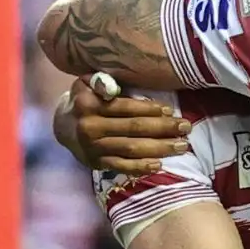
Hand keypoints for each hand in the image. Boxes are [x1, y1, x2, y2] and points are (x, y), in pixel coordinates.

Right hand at [61, 74, 189, 173]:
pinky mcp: (96, 163)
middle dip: (163, 128)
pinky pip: (122, 167)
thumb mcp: (87, 83)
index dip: (150, 109)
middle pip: (133, 129)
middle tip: (185, 127)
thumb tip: (112, 88)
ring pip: (131, 149)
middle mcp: (89, 127)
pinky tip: (159, 164)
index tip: (170, 109)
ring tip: (181, 145)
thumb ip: (102, 81)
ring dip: (160, 148)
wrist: (64, 125)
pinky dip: (141, 167)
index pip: (125, 107)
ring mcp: (92, 148)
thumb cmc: (86, 98)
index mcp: (88, 104)